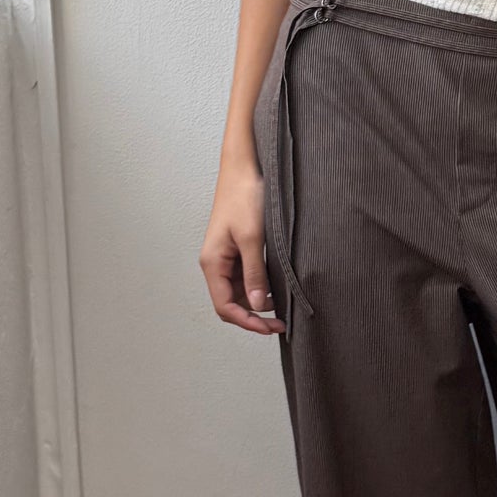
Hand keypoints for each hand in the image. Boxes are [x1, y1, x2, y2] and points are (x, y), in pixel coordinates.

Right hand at [201, 160, 281, 334]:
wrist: (244, 168)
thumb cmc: (244, 197)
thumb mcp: (253, 238)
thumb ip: (255, 274)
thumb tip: (258, 305)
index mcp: (212, 263)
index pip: (225, 306)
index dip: (247, 322)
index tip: (270, 328)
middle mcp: (216, 264)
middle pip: (231, 303)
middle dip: (254, 316)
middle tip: (281, 324)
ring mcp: (226, 258)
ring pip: (240, 292)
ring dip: (258, 303)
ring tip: (283, 308)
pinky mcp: (238, 250)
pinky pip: (247, 277)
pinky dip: (261, 287)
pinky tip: (278, 289)